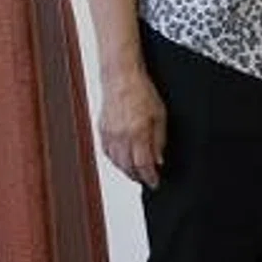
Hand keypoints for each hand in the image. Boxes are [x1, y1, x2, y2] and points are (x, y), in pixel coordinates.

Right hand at [99, 67, 166, 187]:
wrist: (121, 78)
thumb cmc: (142, 91)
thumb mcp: (160, 115)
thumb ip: (159, 140)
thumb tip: (159, 159)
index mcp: (137, 132)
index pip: (143, 164)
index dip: (149, 177)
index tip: (155, 183)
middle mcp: (121, 136)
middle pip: (128, 167)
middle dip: (138, 176)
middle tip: (147, 180)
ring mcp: (109, 134)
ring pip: (116, 162)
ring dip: (127, 170)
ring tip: (136, 173)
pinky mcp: (101, 131)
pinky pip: (107, 153)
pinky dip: (116, 160)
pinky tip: (122, 160)